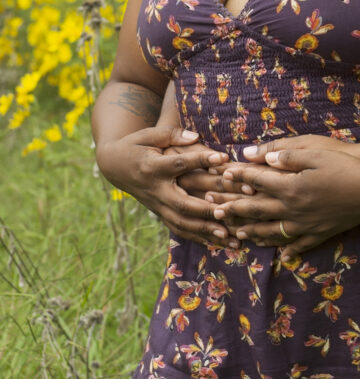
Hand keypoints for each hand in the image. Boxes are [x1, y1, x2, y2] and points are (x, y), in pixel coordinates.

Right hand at [97, 125, 239, 246]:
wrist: (113, 166)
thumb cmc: (135, 146)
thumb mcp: (149, 135)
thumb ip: (172, 135)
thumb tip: (195, 136)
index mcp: (153, 167)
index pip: (179, 165)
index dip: (201, 160)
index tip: (223, 158)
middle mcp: (156, 190)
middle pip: (182, 203)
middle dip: (205, 209)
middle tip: (228, 211)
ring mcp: (157, 205)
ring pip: (181, 222)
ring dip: (205, 230)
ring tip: (228, 236)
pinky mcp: (159, 213)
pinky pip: (178, 229)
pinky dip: (197, 237)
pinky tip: (216, 243)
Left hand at [213, 136, 359, 257]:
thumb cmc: (344, 166)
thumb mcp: (315, 153)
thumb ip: (286, 155)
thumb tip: (259, 156)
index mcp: (290, 187)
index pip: (257, 180)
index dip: (238, 176)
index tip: (221, 174)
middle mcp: (293, 209)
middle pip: (258, 209)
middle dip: (234, 208)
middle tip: (214, 209)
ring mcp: (306, 225)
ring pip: (273, 231)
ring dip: (253, 232)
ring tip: (237, 233)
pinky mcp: (321, 233)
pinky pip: (300, 244)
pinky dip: (288, 249)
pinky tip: (282, 255)